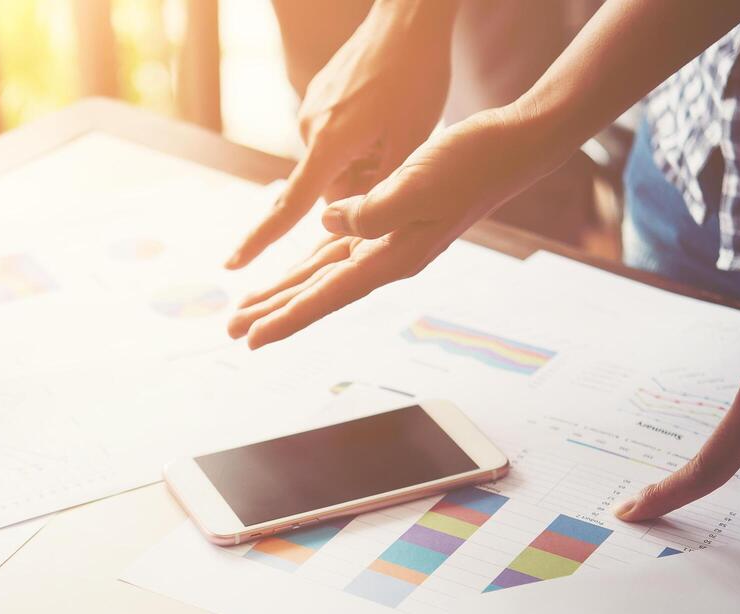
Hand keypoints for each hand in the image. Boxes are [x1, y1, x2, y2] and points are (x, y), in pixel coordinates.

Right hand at [226, 0, 454, 269]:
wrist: (408, 17)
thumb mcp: (412, 141)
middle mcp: (310, 129)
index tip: (231, 264)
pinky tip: (384, 110)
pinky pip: (334, 137)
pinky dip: (359, 140)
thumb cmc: (416, 77)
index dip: (261, 239)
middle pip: (328, 187)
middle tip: (398, 155)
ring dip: (363, 161)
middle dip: (360, 186)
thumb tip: (353, 222)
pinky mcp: (319, 98)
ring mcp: (312, 111)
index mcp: (330, 144)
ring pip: (334, 162)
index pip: (289, 205)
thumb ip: (382, 188)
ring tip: (396, 125)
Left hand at [228, 106, 563, 347]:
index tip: (252, 338)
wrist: (507, 148)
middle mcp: (386, 258)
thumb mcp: (415, 185)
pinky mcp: (389, 221)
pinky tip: (291, 269)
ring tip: (247, 305)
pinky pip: (338, 248)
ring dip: (285, 288)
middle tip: (232, 330)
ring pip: (322, 273)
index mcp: (392, 258)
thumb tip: (329, 223)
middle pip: (316, 292)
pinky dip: (311, 260)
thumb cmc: (467, 164)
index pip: (326, 296)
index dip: (286, 318)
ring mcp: (388, 243)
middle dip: (274, 310)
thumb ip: (370, 211)